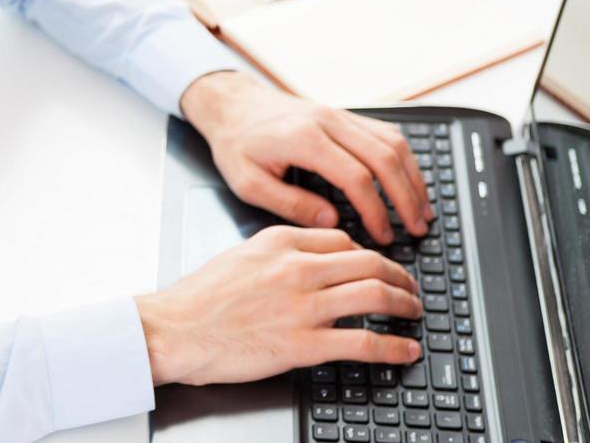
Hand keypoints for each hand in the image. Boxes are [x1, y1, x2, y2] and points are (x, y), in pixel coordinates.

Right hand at [135, 225, 422, 385]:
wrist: (175, 329)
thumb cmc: (201, 298)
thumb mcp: (241, 255)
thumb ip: (281, 251)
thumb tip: (316, 258)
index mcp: (281, 241)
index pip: (343, 239)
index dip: (371, 253)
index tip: (380, 265)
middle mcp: (297, 268)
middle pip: (369, 261)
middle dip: (400, 275)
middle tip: (410, 287)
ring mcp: (303, 306)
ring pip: (375, 294)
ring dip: (405, 304)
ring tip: (414, 312)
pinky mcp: (304, 344)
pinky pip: (364, 342)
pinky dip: (395, 347)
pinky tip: (406, 351)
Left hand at [180, 70, 433, 244]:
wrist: (232, 104)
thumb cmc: (236, 144)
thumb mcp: (248, 182)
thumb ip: (289, 203)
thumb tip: (331, 221)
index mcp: (304, 138)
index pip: (356, 177)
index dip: (376, 211)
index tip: (384, 237)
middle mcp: (328, 121)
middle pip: (385, 158)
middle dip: (406, 197)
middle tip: (417, 229)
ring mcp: (339, 114)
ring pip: (392, 142)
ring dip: (413, 178)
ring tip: (422, 211)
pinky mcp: (344, 114)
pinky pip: (385, 132)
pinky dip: (404, 159)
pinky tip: (410, 181)